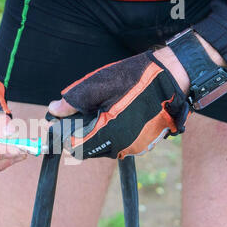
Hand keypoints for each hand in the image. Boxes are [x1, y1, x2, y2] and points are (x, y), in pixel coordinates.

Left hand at [47, 50, 189, 158]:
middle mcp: (122, 147)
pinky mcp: (143, 143)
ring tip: (97, 113)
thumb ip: (73, 102)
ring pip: (103, 147)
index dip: (63, 136)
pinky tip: (112, 116)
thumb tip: (53, 109)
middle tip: (76, 116)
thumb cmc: (135, 79)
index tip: (56, 125)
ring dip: (94, 135)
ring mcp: (134, 147)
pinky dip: (110, 134)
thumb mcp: (98, 85)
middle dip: (78, 134)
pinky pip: (118, 143)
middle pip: (88, 149)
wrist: (173, 77)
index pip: (75, 147)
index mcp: (109, 134)